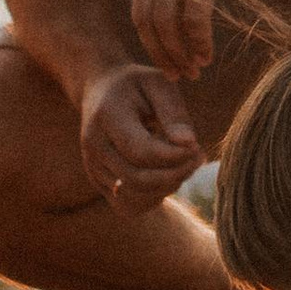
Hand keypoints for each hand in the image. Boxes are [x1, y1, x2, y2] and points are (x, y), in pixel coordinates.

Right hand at [81, 60, 204, 213]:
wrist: (101, 90)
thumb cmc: (137, 86)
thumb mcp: (159, 83)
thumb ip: (174, 113)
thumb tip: (189, 144)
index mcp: (107, 116)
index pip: (142, 151)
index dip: (175, 156)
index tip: (197, 146)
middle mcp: (94, 145)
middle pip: (137, 179)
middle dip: (175, 174)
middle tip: (198, 157)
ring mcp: (93, 167)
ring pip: (133, 197)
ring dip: (166, 188)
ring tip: (183, 165)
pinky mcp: (99, 182)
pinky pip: (128, 206)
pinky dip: (153, 198)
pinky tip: (166, 177)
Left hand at [130, 0, 289, 82]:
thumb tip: (185, 1)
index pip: (140, 6)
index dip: (151, 38)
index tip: (168, 58)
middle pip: (146, 18)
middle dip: (160, 51)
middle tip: (177, 75)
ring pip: (166, 23)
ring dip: (179, 52)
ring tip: (195, 70)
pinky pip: (194, 18)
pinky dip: (198, 42)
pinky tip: (208, 56)